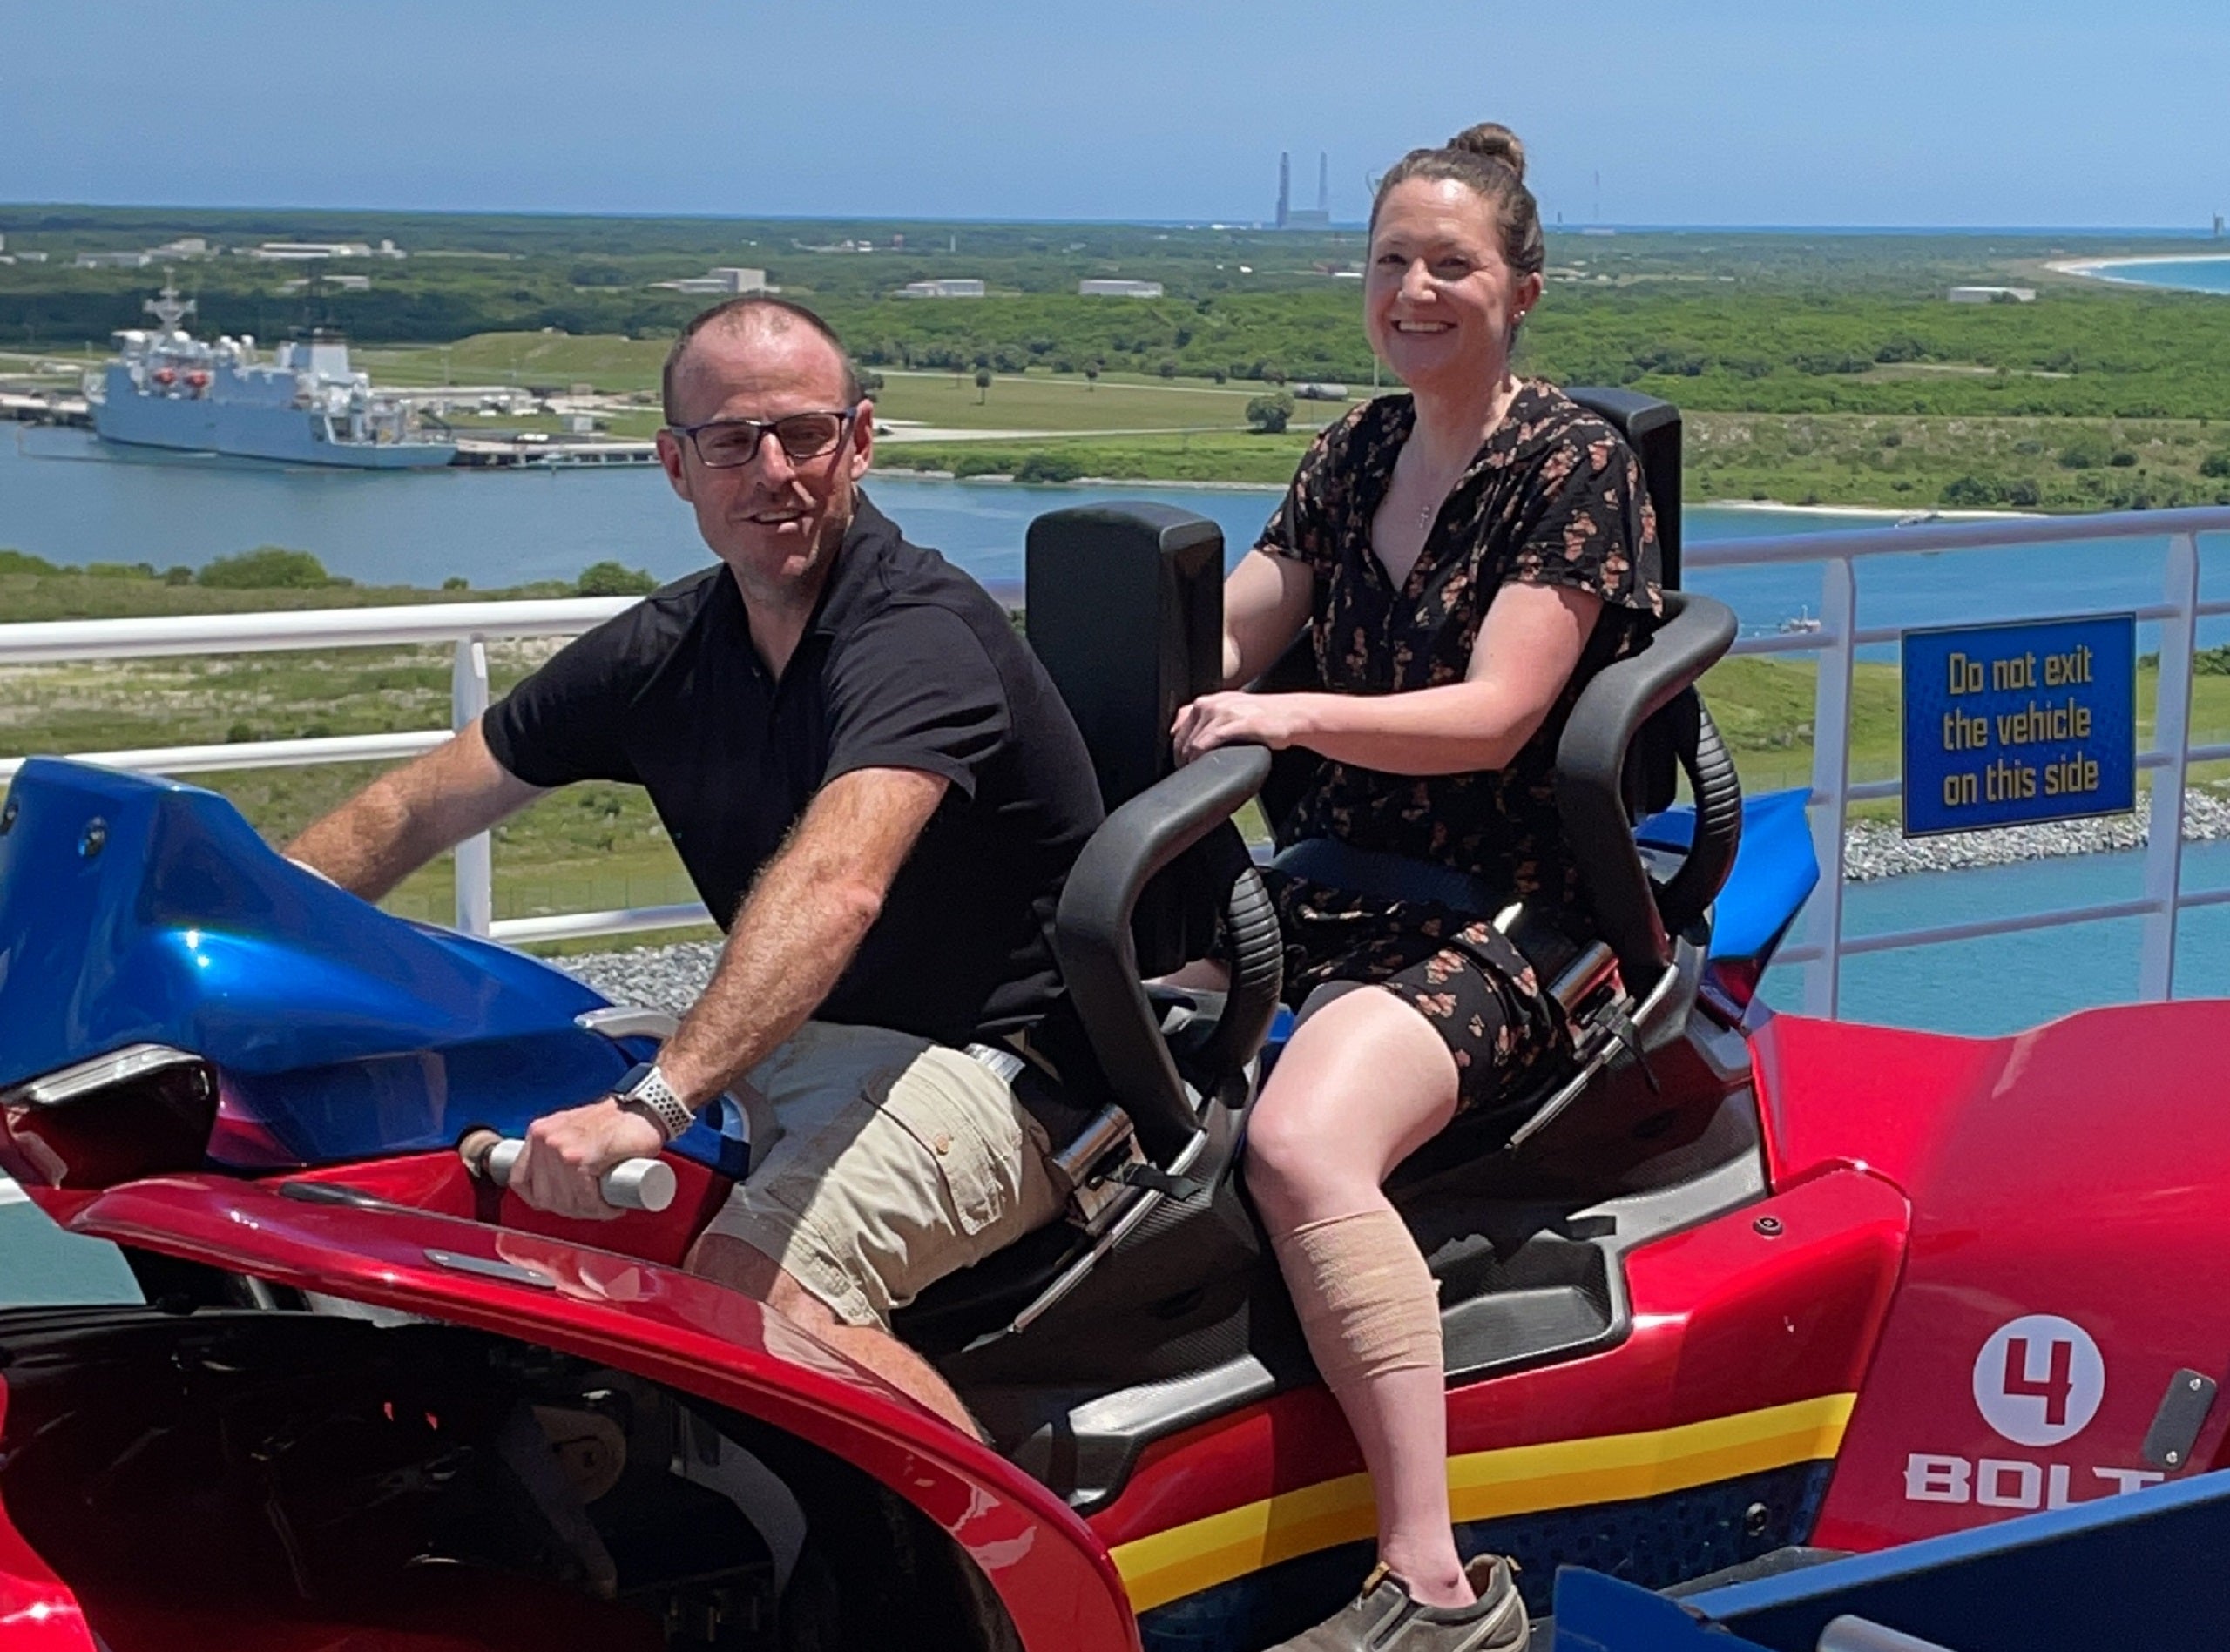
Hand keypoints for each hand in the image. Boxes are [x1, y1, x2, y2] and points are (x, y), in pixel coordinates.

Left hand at [508, 1097, 665, 1220]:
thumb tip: (553, 1179)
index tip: (562, 1203)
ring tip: (607, 1207)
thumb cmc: (617, 1120)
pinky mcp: (582, 1158)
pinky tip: (611, 1207)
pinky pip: (584, 1196)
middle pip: (546, 1196)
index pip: (519, 1179)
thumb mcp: (574, 1127)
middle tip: (595, 1207)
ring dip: (589, 1211)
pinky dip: (598, 1207)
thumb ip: (559, 1145)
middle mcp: (545, 1139)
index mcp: (539, 1132)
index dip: (541, 1198)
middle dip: (572, 1210)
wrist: (645, 1109)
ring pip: (566, 1201)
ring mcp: (561, 1149)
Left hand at [1171, 691, 1310, 763]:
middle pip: (1183, 736)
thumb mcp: (1233, 710)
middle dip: (1180, 756)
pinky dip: (1200, 757)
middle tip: (1184, 772)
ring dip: (1188, 760)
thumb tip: (1187, 737)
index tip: (1179, 760)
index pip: (1179, 723)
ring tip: (1192, 773)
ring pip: (1192, 741)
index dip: (1176, 745)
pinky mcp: (1236, 724)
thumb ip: (1211, 720)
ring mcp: (1224, 713)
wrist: (1292, 714)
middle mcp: (1213, 704)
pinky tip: (1202, 766)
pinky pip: (1207, 743)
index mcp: (1210, 701)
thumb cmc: (1265, 716)